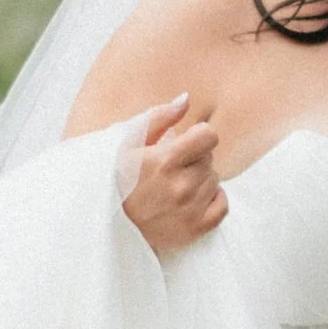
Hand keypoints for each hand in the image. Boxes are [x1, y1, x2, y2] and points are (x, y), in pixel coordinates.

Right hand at [123, 95, 225, 251]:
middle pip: (209, 158)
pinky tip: (193, 198)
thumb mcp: (126, 143)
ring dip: (200, 179)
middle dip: (193, 159)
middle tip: (169, 169)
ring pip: (215, 181)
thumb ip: (158, 117)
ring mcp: (189, 211)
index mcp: (164, 162)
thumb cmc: (115, 178)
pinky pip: (223, 205)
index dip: (198, 137)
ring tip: (174, 186)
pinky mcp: (195, 230)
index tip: (184, 143)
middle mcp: (180, 187)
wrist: (104, 224)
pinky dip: (213, 199)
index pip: (209, 136)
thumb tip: (186, 98)